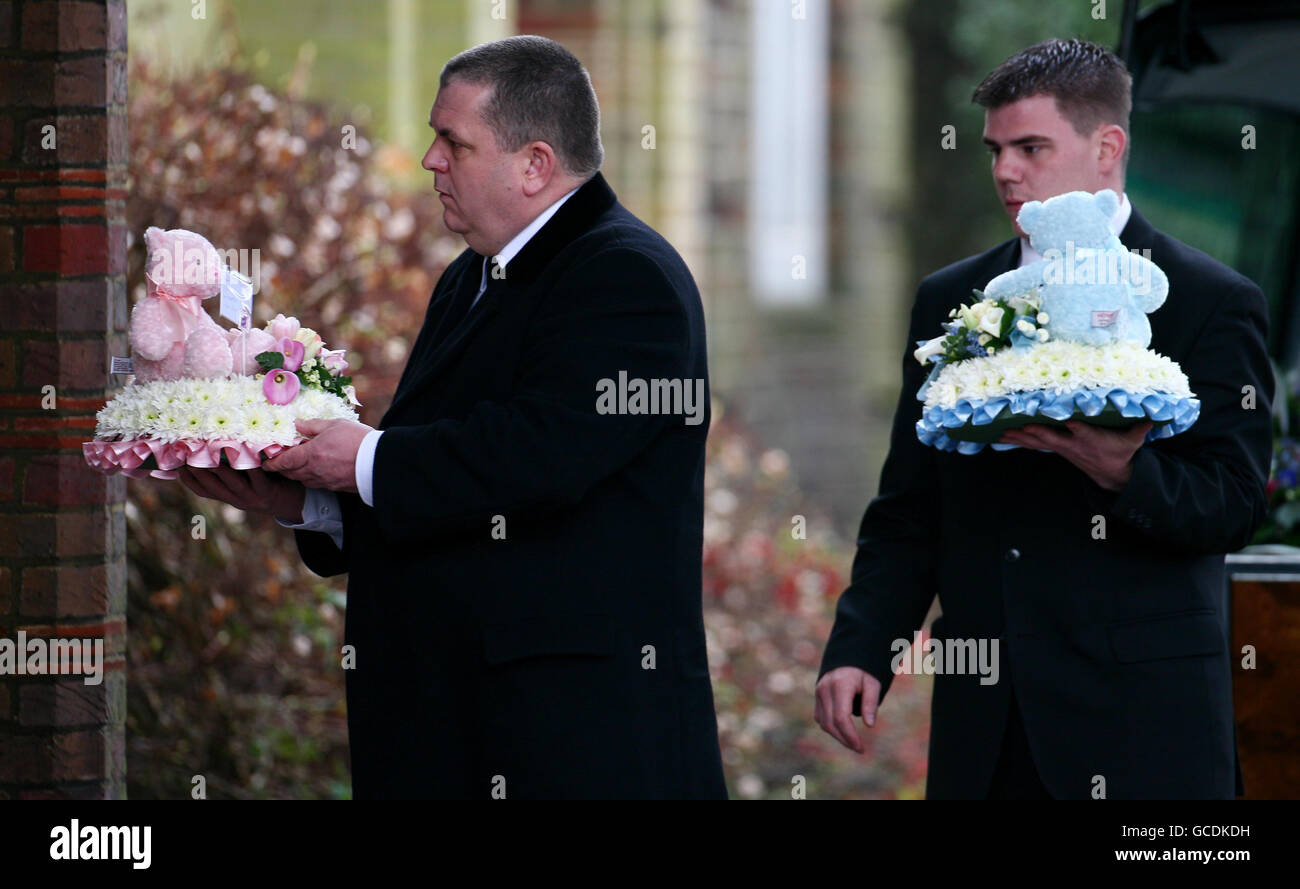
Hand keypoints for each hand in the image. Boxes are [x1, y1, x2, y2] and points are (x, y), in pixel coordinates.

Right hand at [177, 464, 306, 522]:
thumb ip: (226, 471)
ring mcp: (251, 497)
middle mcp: (235, 499)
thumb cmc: (261, 484)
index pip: (201, 490)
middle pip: (212, 487)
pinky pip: (257, 478)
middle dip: (199, 471)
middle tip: (188, 455)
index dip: (188, 478)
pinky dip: (251, 467)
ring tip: (212, 454)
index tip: (176, 464)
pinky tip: (246, 453)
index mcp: (226, 496)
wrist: (287, 502)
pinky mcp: (267, 492)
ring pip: (232, 483)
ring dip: (221, 469)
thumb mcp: (241, 482)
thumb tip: (207, 447)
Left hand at [262, 418, 371, 492]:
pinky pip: (316, 483)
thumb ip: (313, 425)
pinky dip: (310, 477)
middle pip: (290, 473)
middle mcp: (313, 471)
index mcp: (310, 454)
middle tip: (279, 461)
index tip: (265, 462)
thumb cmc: (358, 440)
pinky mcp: (335, 487)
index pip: (283, 462)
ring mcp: (324, 481)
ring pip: (302, 479)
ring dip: (296, 473)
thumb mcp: (335, 425)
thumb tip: (297, 424)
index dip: (272, 463)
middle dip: (282, 468)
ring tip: (297, 464)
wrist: (380, 462)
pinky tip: (316, 469)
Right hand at [815, 667, 881, 753]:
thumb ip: (870, 703)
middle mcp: (825, 689)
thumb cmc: (864, 670)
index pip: (841, 717)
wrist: (848, 655)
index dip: (850, 736)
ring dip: (837, 735)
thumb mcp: (873, 682)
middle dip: (844, 739)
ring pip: (823, 722)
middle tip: (859, 749)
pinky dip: (831, 727)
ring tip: (853, 742)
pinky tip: (843, 732)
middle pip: (830, 723)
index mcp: (840, 685)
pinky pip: (820, 717)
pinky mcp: (817, 696)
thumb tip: (869, 725)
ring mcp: (818, 692)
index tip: (861, 748)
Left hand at [1000, 418, 1151, 491]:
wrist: (1111, 473)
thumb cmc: (1121, 451)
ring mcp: (1062, 448)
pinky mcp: (1056, 449)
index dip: (1075, 427)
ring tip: (1002, 432)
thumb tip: (1155, 413)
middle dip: (1036, 432)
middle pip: (1052, 437)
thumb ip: (1141, 426)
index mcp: (1092, 439)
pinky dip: (1019, 441)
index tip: (1067, 420)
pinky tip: (1004, 437)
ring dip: (1020, 437)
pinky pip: (1035, 445)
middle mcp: (1073, 444)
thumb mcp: (1134, 440)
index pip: (1082, 431)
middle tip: (1019, 426)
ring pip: (1038, 442)